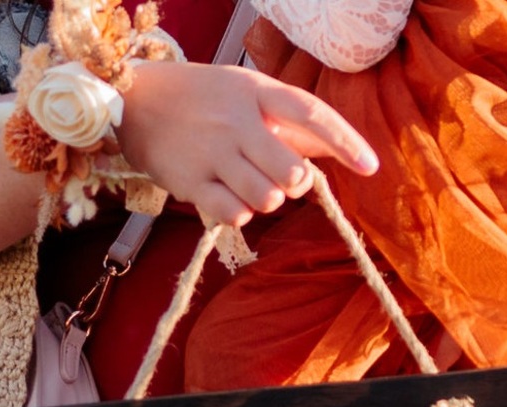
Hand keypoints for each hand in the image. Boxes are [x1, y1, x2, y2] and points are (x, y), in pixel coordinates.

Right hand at [118, 61, 378, 226]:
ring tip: (246, 183)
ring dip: (266, 199)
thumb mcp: (246, 93)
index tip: (371, 167)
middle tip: (279, 177)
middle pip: (293, 173)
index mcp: (257, 90)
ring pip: (268, 199)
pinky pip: (237, 215)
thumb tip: (334, 149)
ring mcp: (213, 153)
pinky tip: (225, 195)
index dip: (346, 142)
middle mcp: (237, 120)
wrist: (135, 102)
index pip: (311, 115)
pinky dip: (240, 214)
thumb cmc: (203, 100)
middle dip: (295, 184)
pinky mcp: (192, 183)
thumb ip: (288, 123)